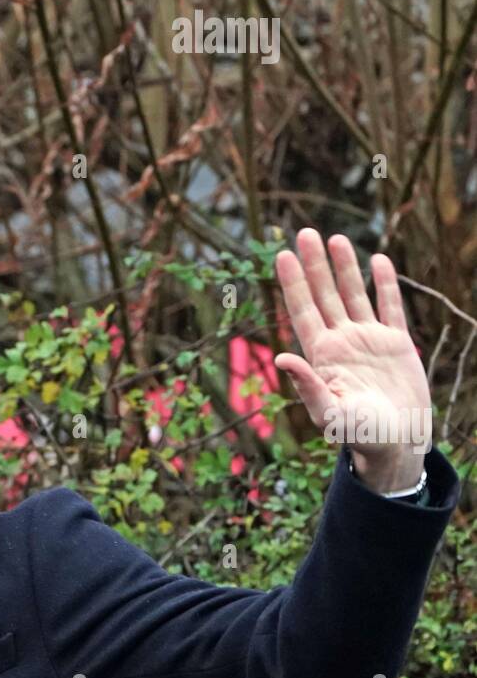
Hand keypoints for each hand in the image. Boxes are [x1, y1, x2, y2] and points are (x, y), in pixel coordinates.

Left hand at [273, 229, 431, 493]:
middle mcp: (342, 343)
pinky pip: (389, 307)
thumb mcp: (328, 413)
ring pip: (354, 295)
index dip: (294, 283)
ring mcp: (368, 341)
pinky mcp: (395, 345)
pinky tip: (378, 261)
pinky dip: (384, 284)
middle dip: (315, 266)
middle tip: (304, 233)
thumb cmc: (358, 435)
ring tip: (335, 239)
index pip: (304, 311)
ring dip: (345, 268)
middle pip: (325, 295)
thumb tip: (283, 357)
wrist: (394, 444)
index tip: (282, 255)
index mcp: (322, 356)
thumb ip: (307, 385)